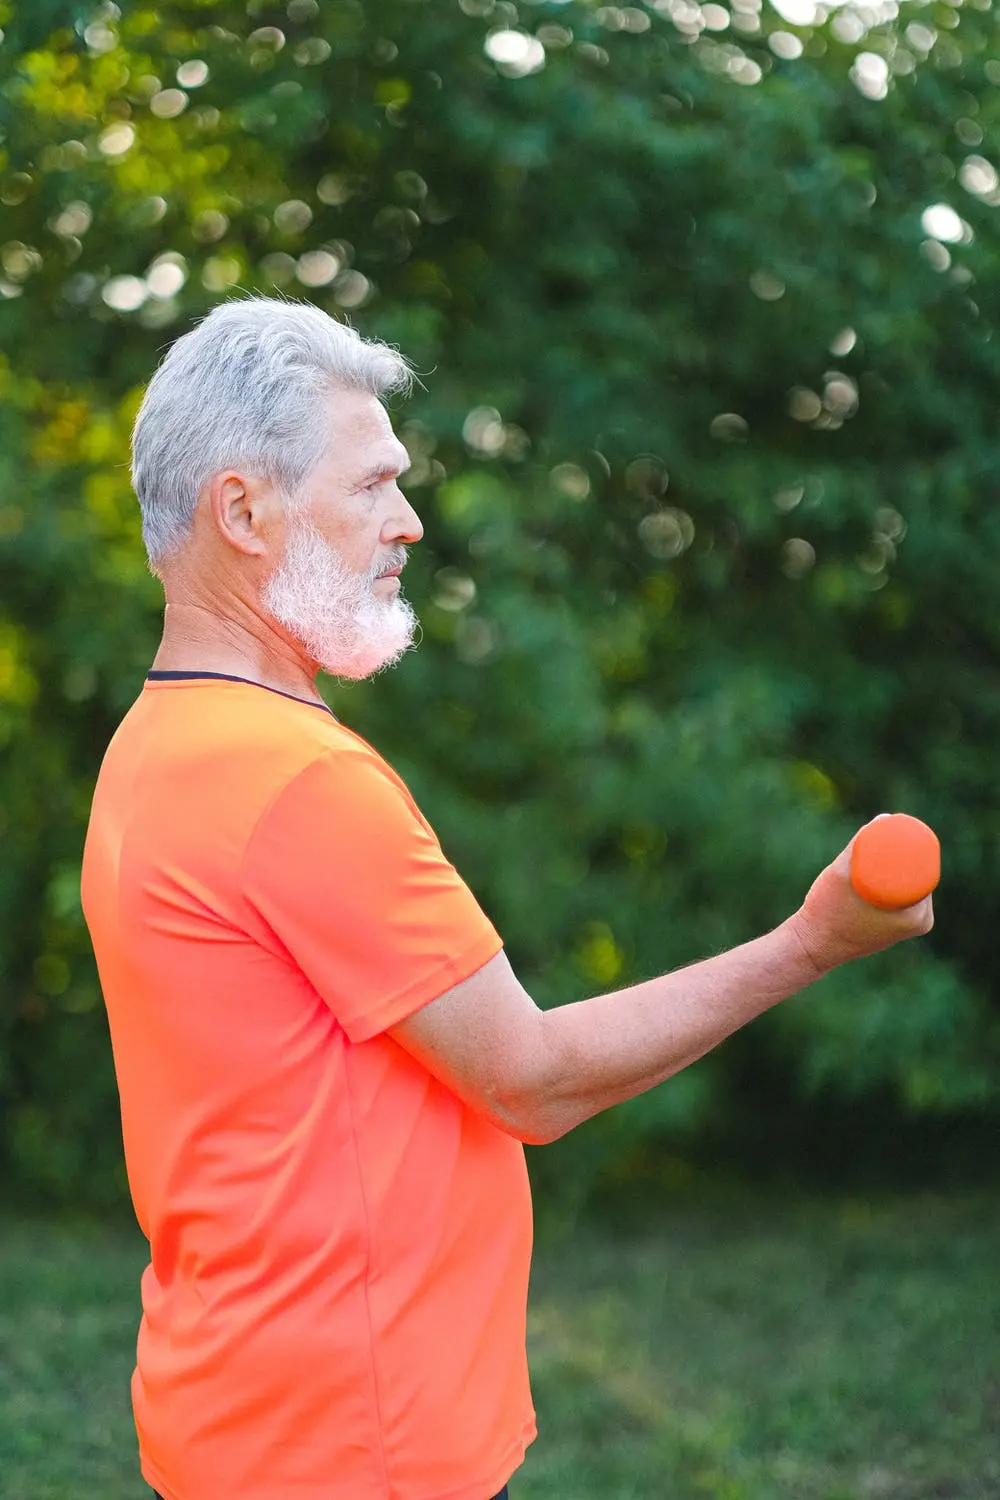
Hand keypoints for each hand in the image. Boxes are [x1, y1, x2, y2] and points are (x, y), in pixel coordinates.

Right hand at [789, 819, 934, 978]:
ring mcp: (905, 928)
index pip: (925, 869)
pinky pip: (899, 899)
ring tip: (880, 846)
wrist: (812, 946)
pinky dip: (892, 883)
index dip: (913, 846)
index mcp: (918, 915)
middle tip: (883, 835)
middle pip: (917, 877)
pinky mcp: (892, 929)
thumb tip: (885, 818)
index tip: (897, 829)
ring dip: (897, 868)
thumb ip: (861, 845)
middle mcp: (919, 923)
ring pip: (906, 887)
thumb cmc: (827, 911)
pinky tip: (885, 868)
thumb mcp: (842, 874)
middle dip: (903, 854)